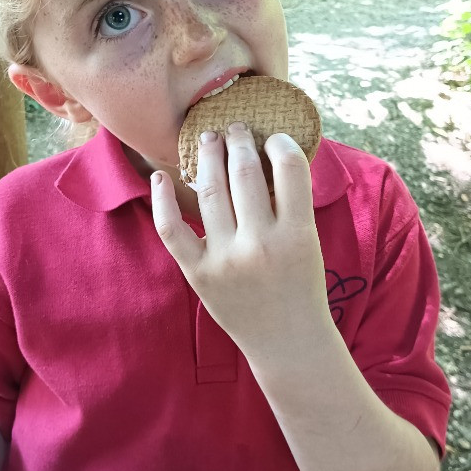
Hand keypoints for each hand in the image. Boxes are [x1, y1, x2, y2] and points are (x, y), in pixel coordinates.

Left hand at [152, 123, 331, 356]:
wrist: (287, 342)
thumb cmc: (302, 287)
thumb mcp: (309, 241)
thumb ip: (291, 203)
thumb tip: (266, 153)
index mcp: (298, 233)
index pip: (289, 167)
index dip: (279, 143)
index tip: (273, 137)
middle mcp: (260, 244)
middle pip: (244, 172)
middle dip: (239, 141)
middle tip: (235, 128)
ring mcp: (225, 259)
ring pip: (209, 190)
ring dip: (207, 157)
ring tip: (208, 140)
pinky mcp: (198, 274)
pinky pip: (171, 229)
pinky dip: (162, 200)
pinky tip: (161, 176)